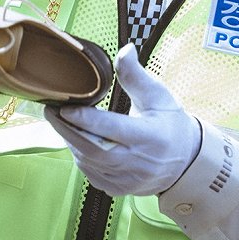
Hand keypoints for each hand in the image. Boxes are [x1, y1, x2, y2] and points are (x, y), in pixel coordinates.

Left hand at [43, 42, 200, 195]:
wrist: (187, 162)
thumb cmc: (171, 124)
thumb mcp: (159, 96)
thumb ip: (136, 75)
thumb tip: (125, 49)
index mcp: (150, 137)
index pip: (110, 129)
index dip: (84, 118)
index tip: (65, 106)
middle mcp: (138, 162)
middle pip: (93, 149)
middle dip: (67, 130)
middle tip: (51, 111)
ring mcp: (128, 180)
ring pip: (89, 163)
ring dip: (71, 142)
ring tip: (60, 122)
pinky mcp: (120, 189)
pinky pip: (92, 174)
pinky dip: (80, 156)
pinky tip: (75, 141)